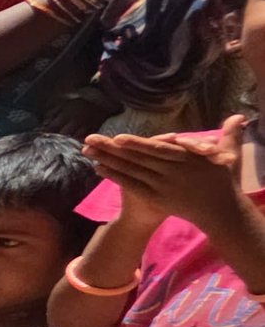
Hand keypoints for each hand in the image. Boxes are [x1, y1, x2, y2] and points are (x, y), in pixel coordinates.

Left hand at [85, 115, 249, 232]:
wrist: (220, 211)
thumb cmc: (223, 182)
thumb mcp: (229, 157)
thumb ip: (229, 135)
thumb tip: (239, 115)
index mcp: (186, 161)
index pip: (157, 151)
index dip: (137, 145)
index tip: (118, 138)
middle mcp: (171, 173)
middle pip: (136, 159)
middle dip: (112, 149)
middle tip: (90, 139)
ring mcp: (161, 187)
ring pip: (130, 171)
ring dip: (107, 160)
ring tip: (87, 150)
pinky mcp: (156, 198)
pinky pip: (130, 185)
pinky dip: (114, 176)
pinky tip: (98, 168)